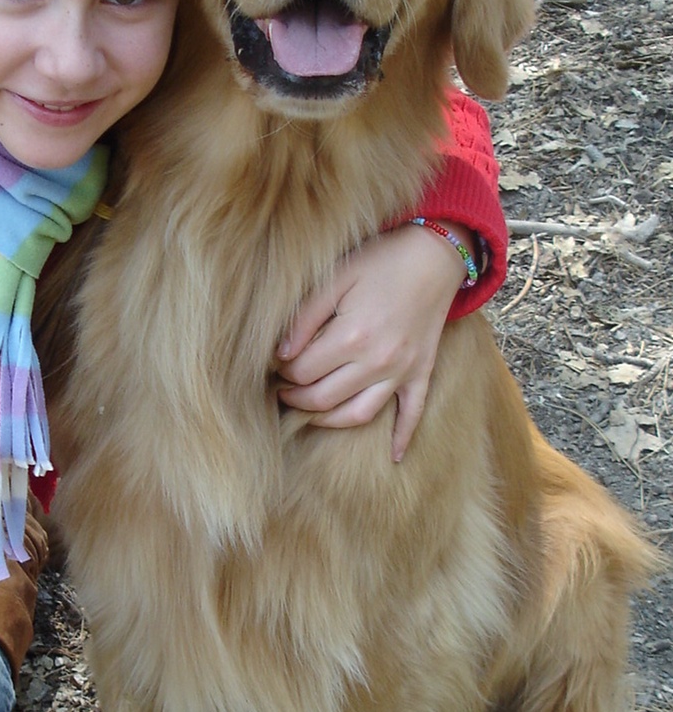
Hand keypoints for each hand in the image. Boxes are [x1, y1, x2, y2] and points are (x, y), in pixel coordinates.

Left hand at [276, 222, 469, 461]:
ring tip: (308, 411)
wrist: (435, 254)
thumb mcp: (336, 277)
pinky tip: (393, 457)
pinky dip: (402, 437)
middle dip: (296, 399)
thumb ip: (304, 318)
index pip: (303, 371)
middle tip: (281, 390)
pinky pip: (412, 414)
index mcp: (352, 336)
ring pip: (358, 415)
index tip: (275, 365)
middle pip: (324, 399)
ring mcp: (402, 372)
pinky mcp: (421, 373)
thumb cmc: (381, 261)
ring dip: (327, 420)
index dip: (282, 372)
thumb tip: (280, 355)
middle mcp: (377, 362)